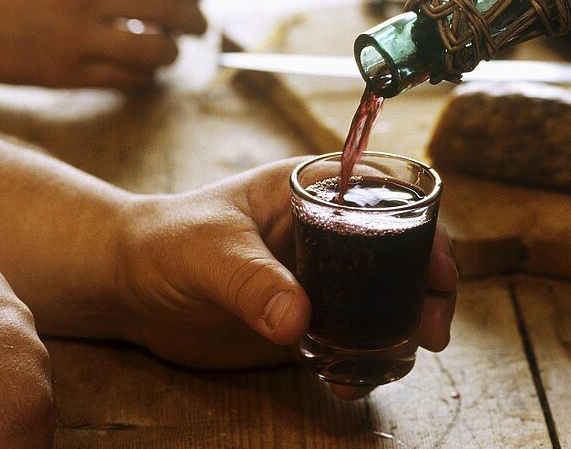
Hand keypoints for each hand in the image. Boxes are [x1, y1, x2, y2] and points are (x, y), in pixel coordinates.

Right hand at [0, 0, 206, 87]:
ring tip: (170, 51)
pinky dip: (145, 77)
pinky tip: (142, 72)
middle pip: (170, 9)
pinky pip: (128, 80)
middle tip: (199, 26)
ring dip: (173, 53)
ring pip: (156, 51)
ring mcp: (76, 36)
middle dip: (196, 20)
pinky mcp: (67, 73)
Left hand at [111, 158, 457, 399]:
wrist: (129, 287)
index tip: (441, 276)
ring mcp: (322, 277)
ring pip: (386, 301)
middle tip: (432, 333)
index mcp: (316, 189)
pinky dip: (364, 361)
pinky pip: (351, 340)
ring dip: (402, 332)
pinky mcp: (306, 319)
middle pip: (404, 255)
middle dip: (429, 293)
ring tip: (394, 363)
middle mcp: (330, 231)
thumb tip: (299, 322)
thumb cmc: (165, 242)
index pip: (392, 200)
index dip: (429, 234)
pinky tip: (349, 382)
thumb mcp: (210, 252)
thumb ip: (253, 281)